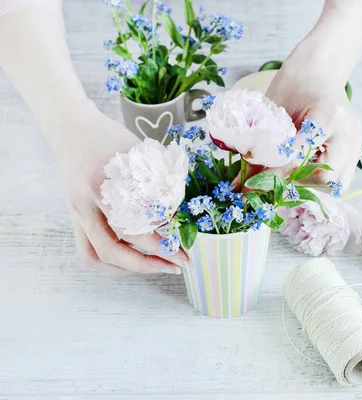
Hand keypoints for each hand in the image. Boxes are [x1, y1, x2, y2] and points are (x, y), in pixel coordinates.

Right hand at [57, 105, 186, 274]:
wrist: (72, 130)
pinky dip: (111, 262)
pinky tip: (134, 260)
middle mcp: (85, 204)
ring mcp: (76, 214)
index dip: (160, 245)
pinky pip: (87, 251)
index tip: (184, 252)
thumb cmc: (110, 139)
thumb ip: (157, 182)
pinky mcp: (75, 218)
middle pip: (112, 249)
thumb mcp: (139, 154)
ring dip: (127, 268)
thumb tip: (178, 218)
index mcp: (102, 185)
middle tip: (177, 265)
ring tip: (156, 267)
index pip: (132, 227)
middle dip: (148, 264)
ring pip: (95, 256)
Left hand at [264, 64, 361, 190]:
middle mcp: (347, 132)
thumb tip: (243, 181)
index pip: (301, 156)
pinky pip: (342, 178)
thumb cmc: (295, 86)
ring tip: (292, 175)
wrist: (320, 71)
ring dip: (311, 185)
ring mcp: (356, 142)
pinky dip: (321, 180)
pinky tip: (305, 170)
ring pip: (338, 185)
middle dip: (298, 182)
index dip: (276, 172)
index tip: (253, 183)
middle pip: (326, 177)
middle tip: (276, 178)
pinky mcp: (357, 150)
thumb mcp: (276, 112)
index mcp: (327, 115)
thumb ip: (264, 147)